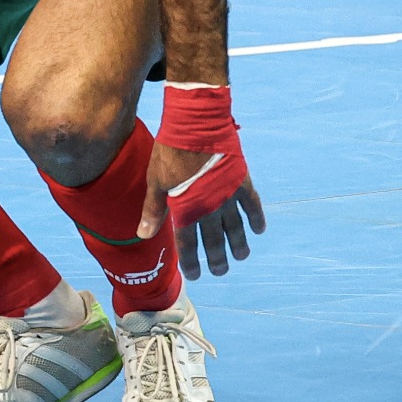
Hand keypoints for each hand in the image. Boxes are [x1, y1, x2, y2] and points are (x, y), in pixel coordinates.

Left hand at [140, 84, 264, 277]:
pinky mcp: (242, 182)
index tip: (195, 275)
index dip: (191, 261)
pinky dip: (256, 219)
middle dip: (217, 258)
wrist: (196, 125)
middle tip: (220, 272)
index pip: (188, 243)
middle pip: (214, 240)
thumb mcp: (155, 181)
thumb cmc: (169, 152)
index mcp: (186, 208)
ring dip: (238, 244)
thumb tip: (143, 235)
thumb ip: (153, 210)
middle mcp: (210, 207)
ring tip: (240, 257)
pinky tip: (258, 231)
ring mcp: (229, 195)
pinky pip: (252, 206)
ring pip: (235, 228)